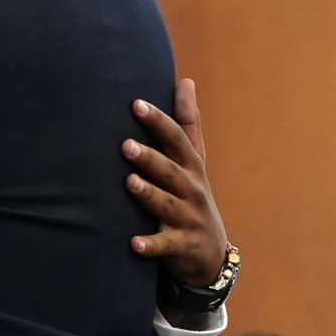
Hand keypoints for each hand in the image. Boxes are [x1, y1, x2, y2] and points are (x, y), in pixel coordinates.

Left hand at [122, 77, 229, 289]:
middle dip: (150, 157)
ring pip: (167, 205)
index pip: (177, 139)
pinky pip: (166, 246)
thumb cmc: (193, 196)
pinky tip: (133, 243)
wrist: (210, 254)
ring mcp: (188, 219)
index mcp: (192, 167)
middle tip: (125, 145)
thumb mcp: (195, 161)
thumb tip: (186, 80)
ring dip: (149, 194)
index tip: (136, 104)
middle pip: (171, 171)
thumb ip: (188, 123)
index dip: (158, 122)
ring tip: (129, 182)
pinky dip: (151, 245)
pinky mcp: (182, 246)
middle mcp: (192, 190)